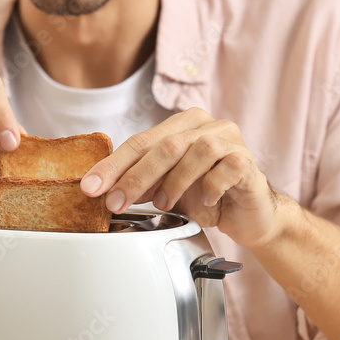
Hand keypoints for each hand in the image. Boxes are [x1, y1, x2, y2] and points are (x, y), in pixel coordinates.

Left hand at [81, 108, 279, 248]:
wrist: (248, 214)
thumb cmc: (207, 195)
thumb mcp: (166, 189)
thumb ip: (141, 183)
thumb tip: (103, 190)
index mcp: (182, 124)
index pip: (140, 141)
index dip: (112, 165)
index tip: (90, 187)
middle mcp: (206, 125)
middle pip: (165, 145)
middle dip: (135, 176)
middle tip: (116, 202)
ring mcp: (230, 139)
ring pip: (196, 151)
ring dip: (173, 182)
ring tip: (163, 204)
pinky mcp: (247, 161)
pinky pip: (225, 169)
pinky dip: (210, 187)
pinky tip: (206, 201)